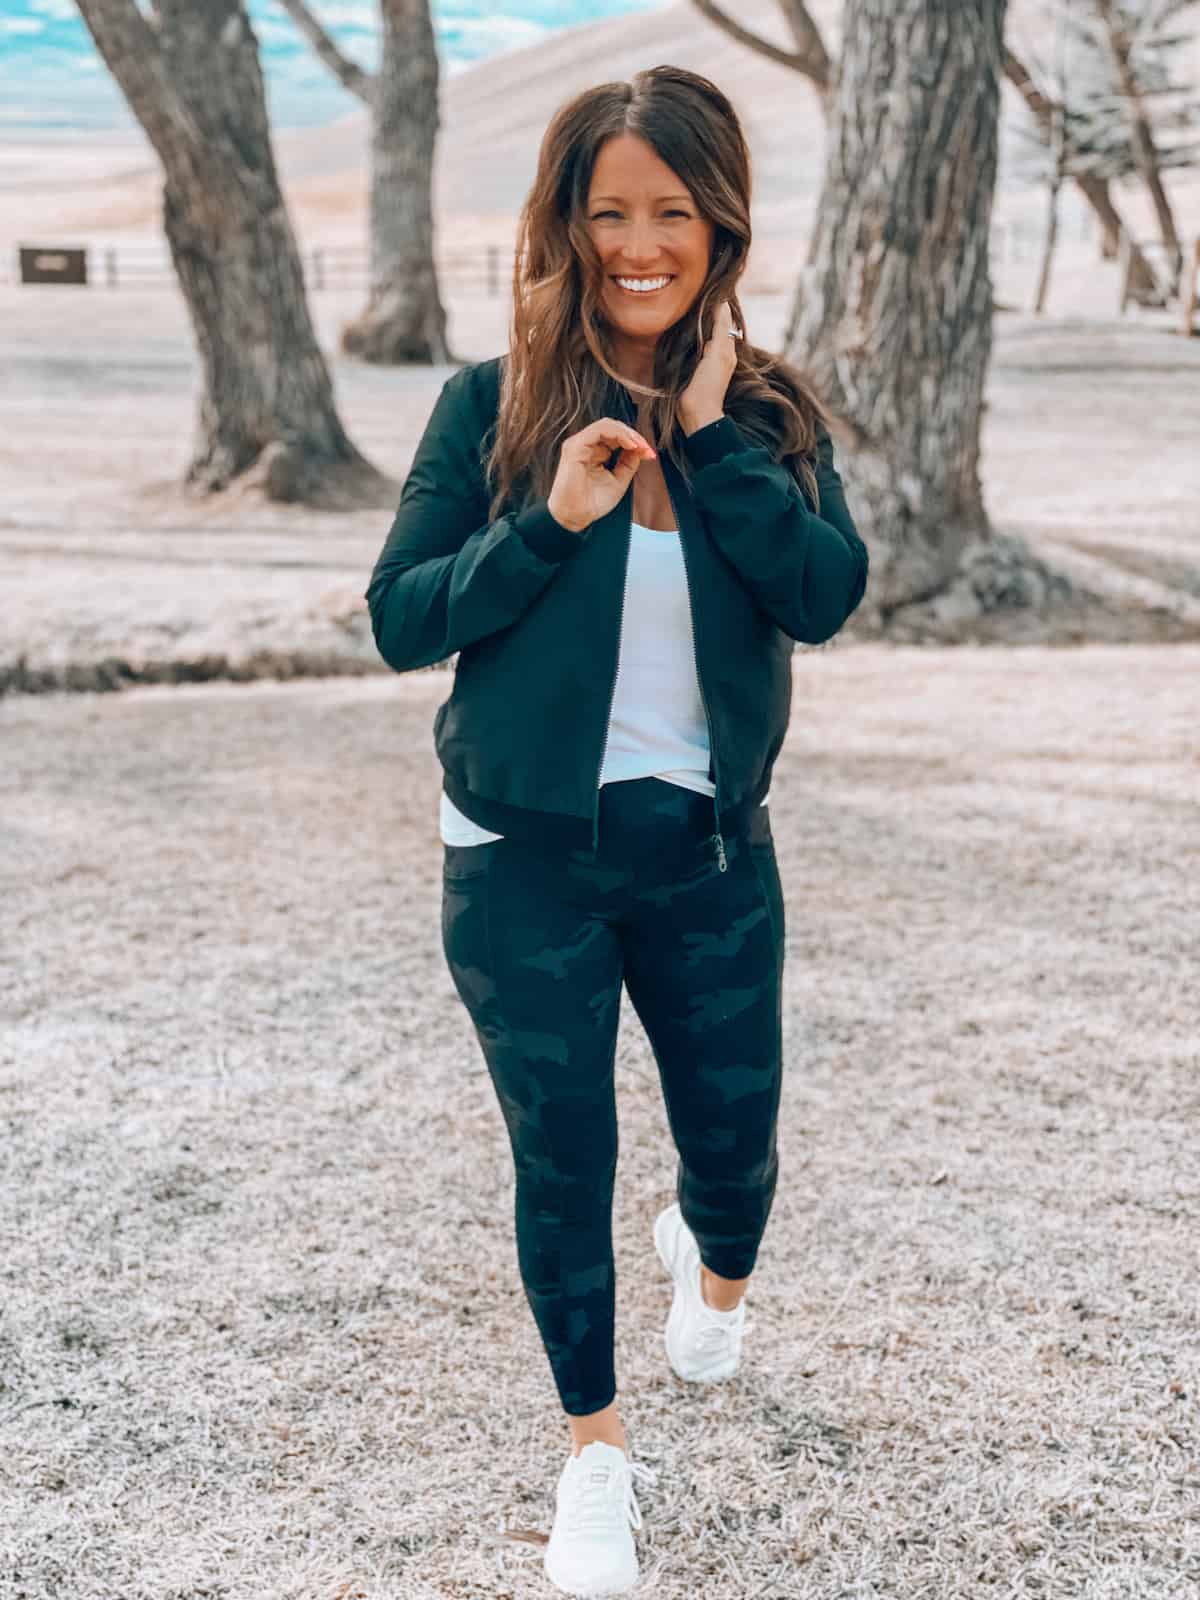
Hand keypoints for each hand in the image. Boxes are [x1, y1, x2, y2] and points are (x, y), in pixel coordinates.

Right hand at [546, 417, 656, 532]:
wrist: (576, 517)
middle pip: (613, 428)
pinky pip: (599, 430)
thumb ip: (628, 463)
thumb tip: (640, 449)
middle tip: (647, 450)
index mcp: (594, 452)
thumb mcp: (619, 480)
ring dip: (628, 434)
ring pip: (607, 425)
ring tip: (640, 447)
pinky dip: (618, 434)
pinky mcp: (575, 446)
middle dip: (634, 436)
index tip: (650, 455)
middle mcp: (586, 446)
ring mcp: (579, 444)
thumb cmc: (592, 503)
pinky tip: (630, 446)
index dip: (635, 442)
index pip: (616, 437)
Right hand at [678, 300, 740, 433]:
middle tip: (694, 300)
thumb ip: (719, 330)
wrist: (696, 414)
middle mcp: (718, 357)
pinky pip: (693, 351)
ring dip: (696, 329)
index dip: (718, 310)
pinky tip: (680, 336)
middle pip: (713, 331)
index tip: (708, 293)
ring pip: (702, 340)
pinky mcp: (693, 372)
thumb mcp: (717, 354)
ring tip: (685, 313)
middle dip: (706, 318)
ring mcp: (705, 365)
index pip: (723, 324)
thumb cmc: (708, 385)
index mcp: (726, 351)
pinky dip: (689, 341)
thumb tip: (724, 304)